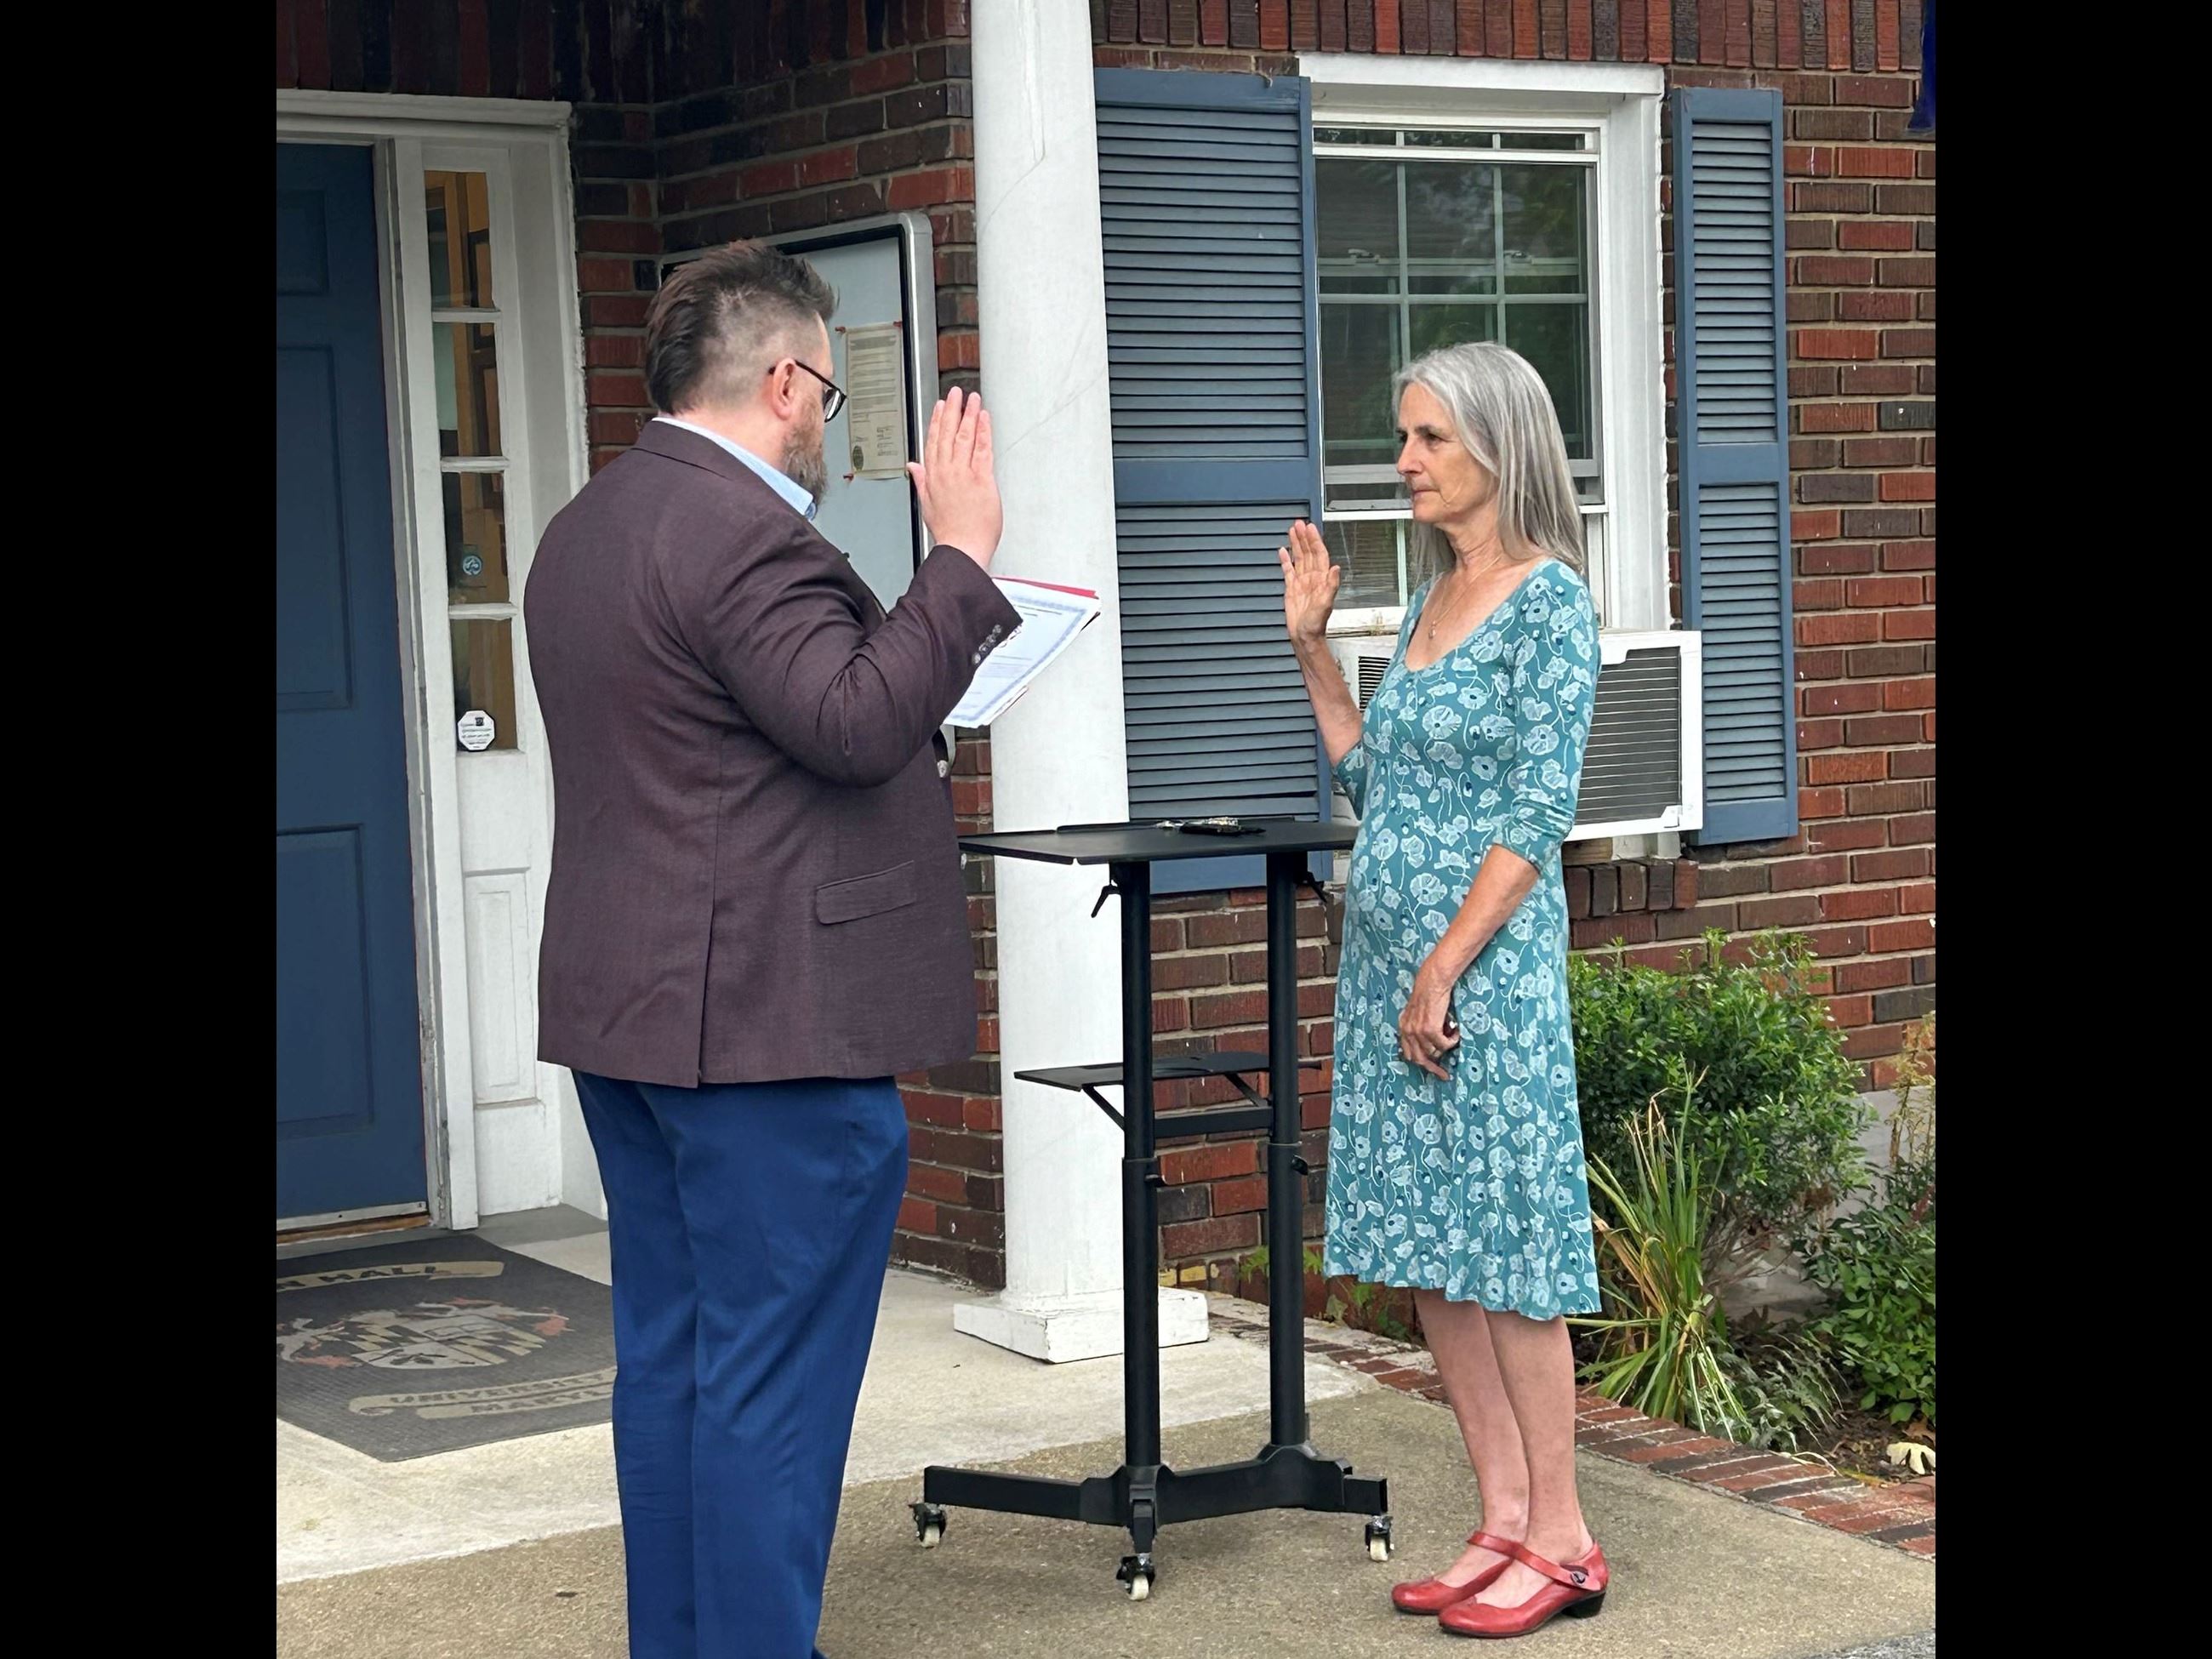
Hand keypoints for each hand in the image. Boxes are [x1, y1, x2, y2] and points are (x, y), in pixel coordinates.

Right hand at [907, 386, 1001, 567]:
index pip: (933, 442)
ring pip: (964, 437)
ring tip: (971, 399)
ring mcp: (964, 474)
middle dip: (951, 410)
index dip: (936, 421)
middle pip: (947, 434)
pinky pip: (982, 449)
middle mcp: (947, 472)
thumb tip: (913, 467)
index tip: (939, 406)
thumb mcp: (927, 504)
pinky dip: (983, 432)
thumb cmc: (949, 532)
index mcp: (933, 477)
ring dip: (968, 415)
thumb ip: (921, 481)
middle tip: (955, 393)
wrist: (962, 549)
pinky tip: (983, 418)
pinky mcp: (982, 479)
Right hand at [1279, 518, 1340, 644]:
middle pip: (1308, 552)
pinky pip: (1288, 570)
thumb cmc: (1316, 624)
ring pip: (1299, 558)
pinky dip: (1286, 560)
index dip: (1315, 540)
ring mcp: (1302, 582)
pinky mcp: (1292, 589)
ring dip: (1296, 544)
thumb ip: (1332, 585)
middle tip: (1299, 524)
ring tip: (1292, 531)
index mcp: (1321, 579)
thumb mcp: (1326, 604)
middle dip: (1304, 537)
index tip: (1310, 528)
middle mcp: (1312, 578)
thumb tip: (1337, 568)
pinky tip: (1283, 551)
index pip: (1319, 554)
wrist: (1304, 636)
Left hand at [1397, 965, 1459, 1080]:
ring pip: (1434, 1052)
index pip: (1409, 1053)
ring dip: (1446, 1047)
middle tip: (1444, 1074)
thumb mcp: (1418, 1012)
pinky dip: (1452, 1041)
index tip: (1433, 1069)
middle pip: (1419, 1059)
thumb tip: (1430, 1045)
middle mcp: (1408, 1031)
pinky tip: (1455, 1031)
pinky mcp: (1430, 1030)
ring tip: (1453, 1036)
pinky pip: (1444, 1045)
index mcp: (1403, 1027)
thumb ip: (1418, 1027)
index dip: (1421, 1063)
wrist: (1433, 982)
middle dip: (1433, 1068)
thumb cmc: (1429, 994)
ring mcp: (1418, 1032)